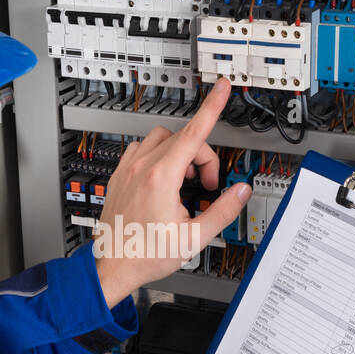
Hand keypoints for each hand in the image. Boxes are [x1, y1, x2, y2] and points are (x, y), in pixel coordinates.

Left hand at [93, 77, 250, 307]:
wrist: (114, 266)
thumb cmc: (145, 255)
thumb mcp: (194, 238)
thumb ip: (223, 211)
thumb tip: (241, 191)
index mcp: (161, 179)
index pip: (194, 131)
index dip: (212, 106)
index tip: (221, 87)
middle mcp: (141, 168)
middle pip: (184, 138)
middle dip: (203, 156)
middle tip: (208, 185)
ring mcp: (127, 170)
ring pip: (161, 138)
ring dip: (180, 152)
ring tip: (186, 181)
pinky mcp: (119, 176)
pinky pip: (141, 149)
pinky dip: (159, 156)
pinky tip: (165, 179)